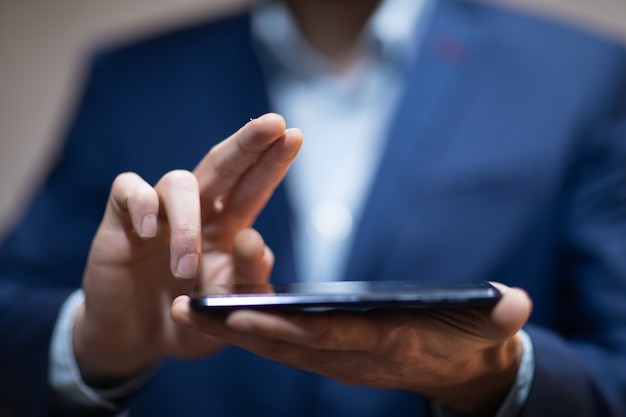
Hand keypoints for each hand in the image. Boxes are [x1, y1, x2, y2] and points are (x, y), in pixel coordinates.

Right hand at [73, 114, 301, 384]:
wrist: (135, 340)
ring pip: (178, 182)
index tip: (295, 135)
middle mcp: (197, 210)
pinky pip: (129, 189)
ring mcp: (159, 211)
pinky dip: (142, 204)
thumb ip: (245, 281)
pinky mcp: (121, 219)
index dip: (272, 162)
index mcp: (227, 227)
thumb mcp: (226, 309)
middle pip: (223, 165)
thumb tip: (255, 241)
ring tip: (186, 271)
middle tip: (274, 123)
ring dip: (187, 224)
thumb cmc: (188, 320)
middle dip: (248, 143)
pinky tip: (148, 233)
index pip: (253, 187)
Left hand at [171, 283, 530, 415]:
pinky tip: (217, 312)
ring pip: (275, 343)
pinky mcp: (329, 352)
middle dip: (237, 326)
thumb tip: (515, 306)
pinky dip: (247, 328)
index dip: (286, 328)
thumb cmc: (471, 339)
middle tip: (189, 307)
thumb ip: (499, 318)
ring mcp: (336, 357)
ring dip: (230, 328)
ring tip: (185, 307)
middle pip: (286, 342)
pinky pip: (281, 342)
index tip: (244, 313)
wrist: (460, 367)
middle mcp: (351, 356)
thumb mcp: (491, 327)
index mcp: (384, 345)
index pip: (328, 338)